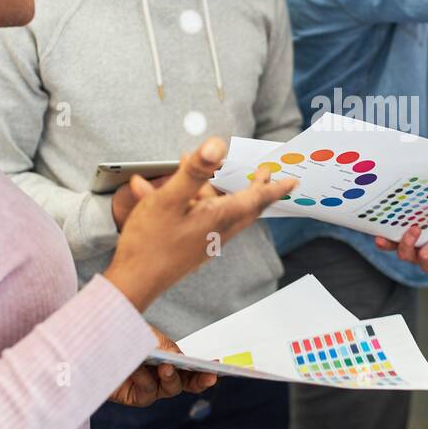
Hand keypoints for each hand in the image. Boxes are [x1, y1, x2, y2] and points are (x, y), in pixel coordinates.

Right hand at [104, 137, 295, 311]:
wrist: (134, 282)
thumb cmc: (149, 242)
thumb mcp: (168, 199)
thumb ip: (194, 172)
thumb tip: (217, 146)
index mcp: (218, 218)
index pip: (256, 198)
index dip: (274, 186)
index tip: (293, 180)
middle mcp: (218, 231)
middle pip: (247, 207)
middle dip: (257, 189)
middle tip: (264, 174)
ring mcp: (206, 242)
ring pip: (228, 214)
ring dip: (228, 194)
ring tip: (214, 174)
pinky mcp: (194, 247)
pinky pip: (210, 221)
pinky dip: (206, 204)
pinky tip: (182, 194)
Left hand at [109, 328, 216, 405]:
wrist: (94, 341)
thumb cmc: (125, 335)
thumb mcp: (150, 336)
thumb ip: (167, 348)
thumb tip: (181, 359)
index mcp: (170, 362)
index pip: (192, 371)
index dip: (206, 373)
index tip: (219, 369)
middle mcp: (162, 377)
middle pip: (187, 384)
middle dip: (199, 380)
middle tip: (209, 375)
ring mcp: (149, 388)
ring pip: (170, 388)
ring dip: (170, 377)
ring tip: (166, 366)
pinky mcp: (134, 396)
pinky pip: (147, 392)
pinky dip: (145, 379)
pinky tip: (137, 368)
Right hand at [375, 215, 427, 278]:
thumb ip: (425, 217)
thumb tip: (415, 205)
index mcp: (411, 242)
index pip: (392, 244)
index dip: (384, 243)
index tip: (378, 237)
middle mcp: (416, 255)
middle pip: (403, 254)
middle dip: (408, 240)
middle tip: (416, 228)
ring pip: (424, 255)